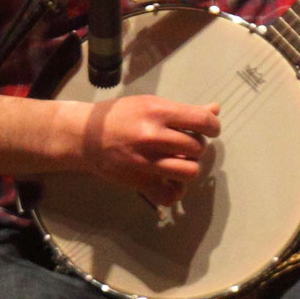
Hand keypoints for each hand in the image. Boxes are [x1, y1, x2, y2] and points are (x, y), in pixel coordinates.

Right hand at [80, 94, 221, 206]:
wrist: (85, 136)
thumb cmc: (119, 116)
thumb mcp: (150, 104)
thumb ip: (183, 110)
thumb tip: (215, 110)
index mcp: (157, 112)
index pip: (202, 121)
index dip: (213, 127)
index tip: (209, 130)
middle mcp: (152, 136)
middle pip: (197, 148)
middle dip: (196, 147)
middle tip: (185, 145)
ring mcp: (145, 161)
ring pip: (190, 171)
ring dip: (189, 167)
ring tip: (179, 162)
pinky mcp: (139, 182)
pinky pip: (171, 195)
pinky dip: (176, 191)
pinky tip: (170, 181)